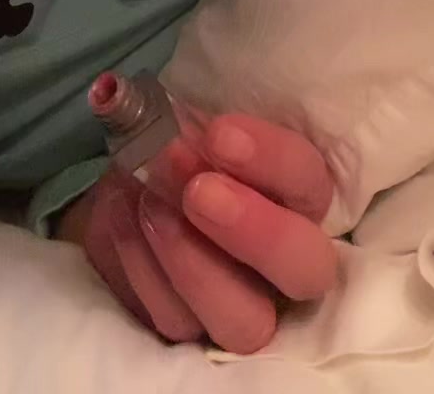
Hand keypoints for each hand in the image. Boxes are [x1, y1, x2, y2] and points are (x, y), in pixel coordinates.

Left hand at [58, 114, 336, 353]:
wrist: (126, 185)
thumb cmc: (174, 147)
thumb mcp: (186, 123)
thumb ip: (189, 119)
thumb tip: (138, 102)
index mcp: (298, 197)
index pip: (310, 183)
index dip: (272, 160)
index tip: (218, 134)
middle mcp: (285, 263)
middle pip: (305, 271)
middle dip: (253, 230)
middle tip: (199, 192)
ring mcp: (241, 307)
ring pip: (242, 321)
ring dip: (190, 258)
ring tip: (149, 204)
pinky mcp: (190, 331)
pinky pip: (173, 322)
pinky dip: (142, 266)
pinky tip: (123, 214)